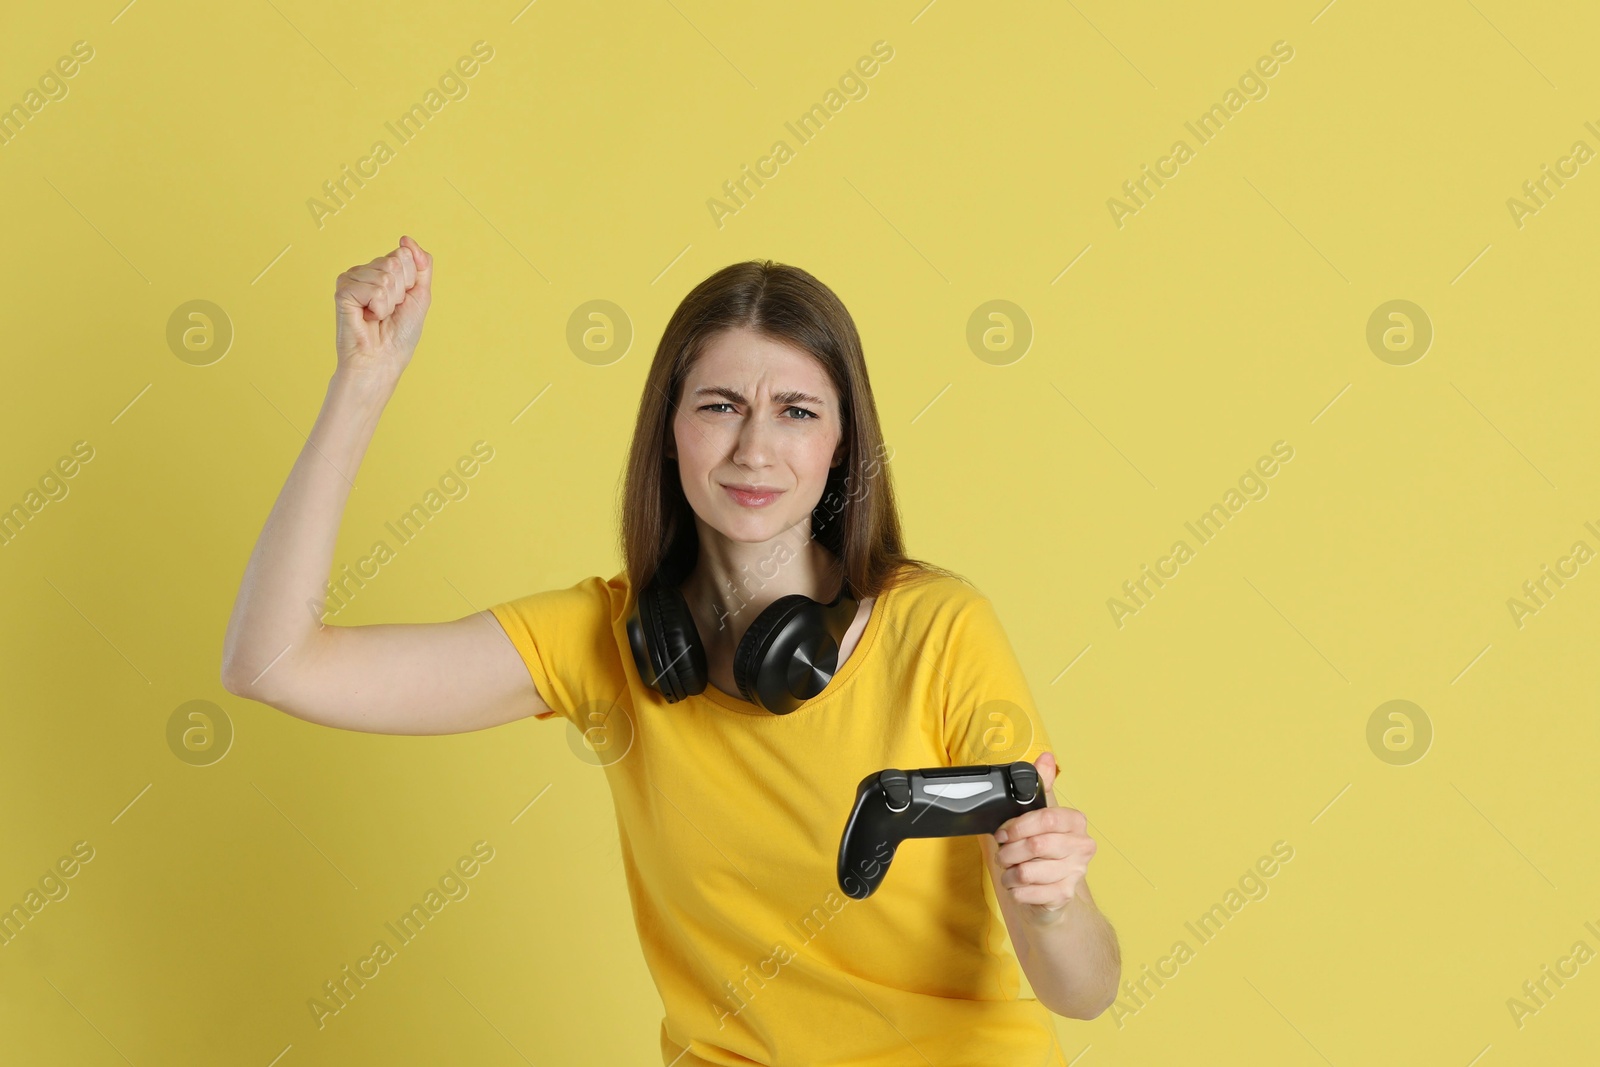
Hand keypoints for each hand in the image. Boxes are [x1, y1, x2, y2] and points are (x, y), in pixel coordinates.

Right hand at [334, 235, 433, 379]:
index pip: (405, 255)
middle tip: (389, 311)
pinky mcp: (343, 290)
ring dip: (390, 302)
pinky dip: (379, 307)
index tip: (402, 302)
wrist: (382, 360)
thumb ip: (421, 265)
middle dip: (401, 292)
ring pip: (387, 275)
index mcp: (383, 270)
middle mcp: (365, 271)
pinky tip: (368, 317)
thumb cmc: (399, 334)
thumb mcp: (420, 295)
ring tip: (378, 316)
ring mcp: (352, 279)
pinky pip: (374, 288)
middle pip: (396, 262)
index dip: (411, 282)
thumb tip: (406, 240)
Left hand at [986, 752, 1096, 925]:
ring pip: (1029, 871)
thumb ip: (1041, 787)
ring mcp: (1075, 873)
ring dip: (1009, 872)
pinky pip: (1028, 892)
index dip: (1019, 825)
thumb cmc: (1043, 850)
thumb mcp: (1040, 816)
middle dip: (1009, 851)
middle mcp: (1082, 847)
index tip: (1003, 832)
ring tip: (1008, 870)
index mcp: (1076, 823)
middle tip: (1002, 854)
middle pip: (1036, 845)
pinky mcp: (1063, 896)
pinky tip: (1017, 886)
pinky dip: (1015, 890)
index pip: (1047, 818)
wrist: (1052, 892)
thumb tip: (1045, 757)